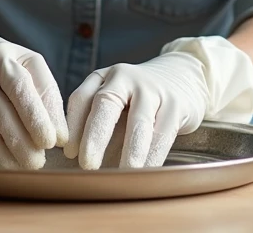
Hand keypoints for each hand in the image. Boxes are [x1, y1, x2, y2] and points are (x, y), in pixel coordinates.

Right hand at [0, 4, 67, 169]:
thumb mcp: (25, 62)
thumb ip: (46, 93)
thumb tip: (61, 136)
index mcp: (3, 60)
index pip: (21, 90)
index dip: (36, 118)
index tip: (51, 142)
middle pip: (1, 117)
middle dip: (22, 145)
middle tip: (37, 163)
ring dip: (1, 157)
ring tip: (19, 169)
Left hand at [64, 36, 252, 169]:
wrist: (183, 76)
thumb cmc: (139, 98)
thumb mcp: (116, 101)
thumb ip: (98, 122)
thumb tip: (75, 158)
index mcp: (104, 77)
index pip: (82, 99)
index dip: (73, 126)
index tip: (68, 153)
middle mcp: (126, 78)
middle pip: (106, 103)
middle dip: (95, 136)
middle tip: (88, 165)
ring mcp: (152, 89)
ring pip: (138, 122)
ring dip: (130, 152)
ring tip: (123, 175)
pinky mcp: (176, 104)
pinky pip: (162, 134)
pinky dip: (152, 156)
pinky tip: (145, 172)